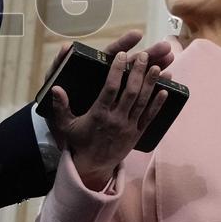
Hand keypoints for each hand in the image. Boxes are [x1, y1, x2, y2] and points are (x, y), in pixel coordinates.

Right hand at [43, 29, 171, 148]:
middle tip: (145, 55)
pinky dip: (158, 104)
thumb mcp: (65, 125)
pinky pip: (150, 117)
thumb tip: (55, 88)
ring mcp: (128, 127)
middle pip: (130, 92)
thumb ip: (60, 106)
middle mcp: (115, 119)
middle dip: (138, 72)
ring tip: (158, 67)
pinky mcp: (137, 134)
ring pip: (142, 102)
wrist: (93, 166)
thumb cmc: (79, 141)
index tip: (122, 55)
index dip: (117, 70)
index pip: (110, 88)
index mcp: (98, 114)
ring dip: (151, 84)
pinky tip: (166, 91)